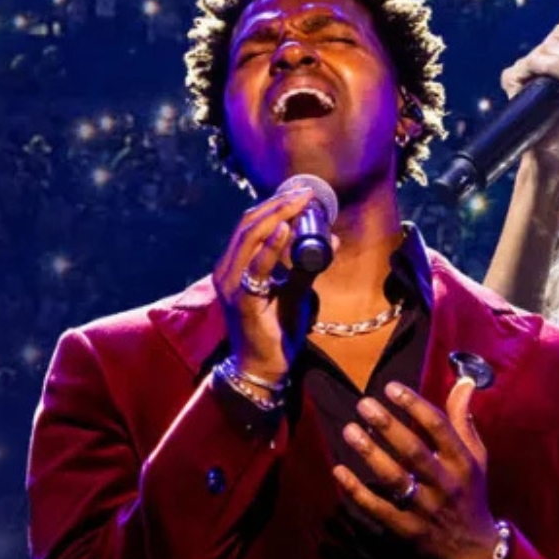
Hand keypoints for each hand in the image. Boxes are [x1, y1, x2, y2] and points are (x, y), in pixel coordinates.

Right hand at [209, 187, 332, 382]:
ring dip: (276, 217)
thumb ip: (308, 264)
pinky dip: (271, 247)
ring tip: (300, 202)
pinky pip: (256, 269)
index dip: (275, 204)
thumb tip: (332, 236)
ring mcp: (231, 286)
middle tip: (306, 192)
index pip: (249, 224)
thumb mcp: (295, 290)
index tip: (303, 192)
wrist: (265, 367)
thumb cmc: (276, 327)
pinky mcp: (243, 302)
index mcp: (234, 265)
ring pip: (248, 239)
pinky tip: (285, 231)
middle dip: (278, 204)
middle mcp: (227, 271)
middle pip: (247, 225)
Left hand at [333, 380, 501, 558]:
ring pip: (394, 479)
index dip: (414, 405)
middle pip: (413, 451)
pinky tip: (339, 471)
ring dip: (369, 453)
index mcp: (462, 462)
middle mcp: (445, 484)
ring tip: (348, 430)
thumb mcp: (476, 457)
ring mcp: (425, 509)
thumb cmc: (470, 494)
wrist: (472, 551)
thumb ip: (463, 419)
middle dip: (387, 425)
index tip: (391, 387)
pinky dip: (357, 491)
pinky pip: (378, 509)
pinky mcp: (407, 530)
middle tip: (363, 404)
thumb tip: (463, 381)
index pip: (439, 428)